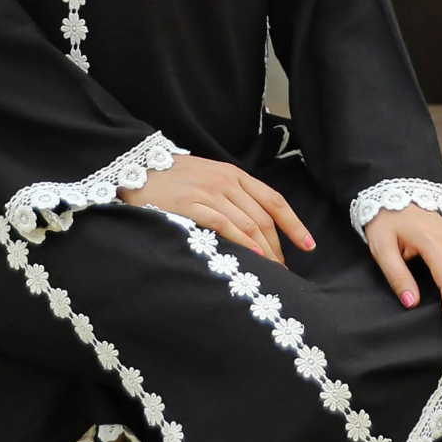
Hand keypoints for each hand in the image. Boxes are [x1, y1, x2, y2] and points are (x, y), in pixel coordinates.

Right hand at [121, 157, 313, 265]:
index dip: (295, 225)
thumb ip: (230, 196)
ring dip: (265, 252)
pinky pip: (225, 225)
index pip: (274, 201)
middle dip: (279, 248)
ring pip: (249, 225)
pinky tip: (254, 258)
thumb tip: (253, 227)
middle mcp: (226, 182)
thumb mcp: (207, 179)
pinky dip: (243, 242)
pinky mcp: (191, 205)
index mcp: (234, 175)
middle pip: (264, 218)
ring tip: (273, 273)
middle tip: (284, 272)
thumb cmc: (171, 179)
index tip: (309, 245)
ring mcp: (209, 193)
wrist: (133, 168)